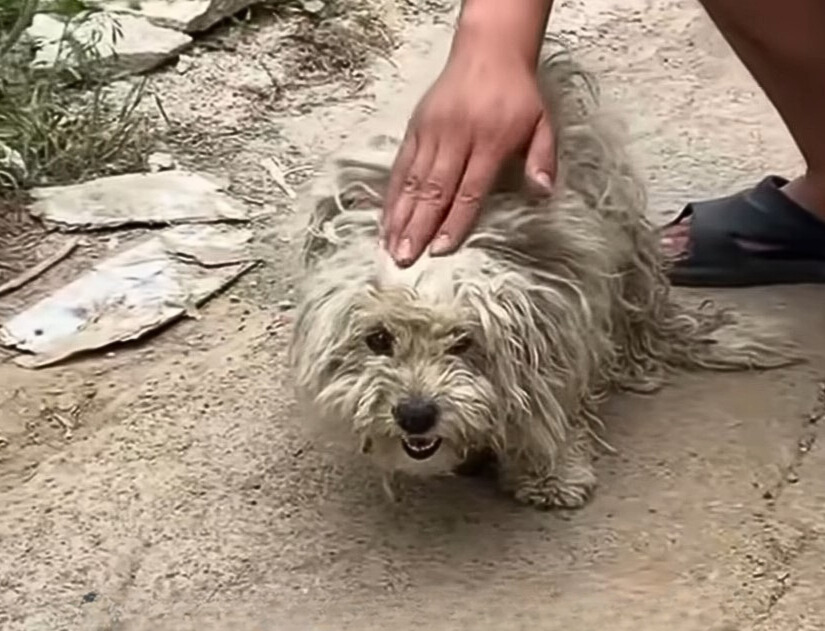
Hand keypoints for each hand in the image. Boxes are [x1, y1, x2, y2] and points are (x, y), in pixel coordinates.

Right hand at [381, 42, 555, 266]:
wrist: (489, 51)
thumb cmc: (518, 94)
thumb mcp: (543, 122)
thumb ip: (543, 159)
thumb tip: (544, 193)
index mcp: (490, 141)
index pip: (469, 191)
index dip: (454, 222)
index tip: (440, 249)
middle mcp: (456, 138)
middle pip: (435, 190)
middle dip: (417, 227)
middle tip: (404, 258)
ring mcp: (432, 132)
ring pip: (413, 180)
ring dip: (400, 216)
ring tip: (389, 246)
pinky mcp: (416, 127)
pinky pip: (401, 165)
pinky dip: (392, 193)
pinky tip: (385, 217)